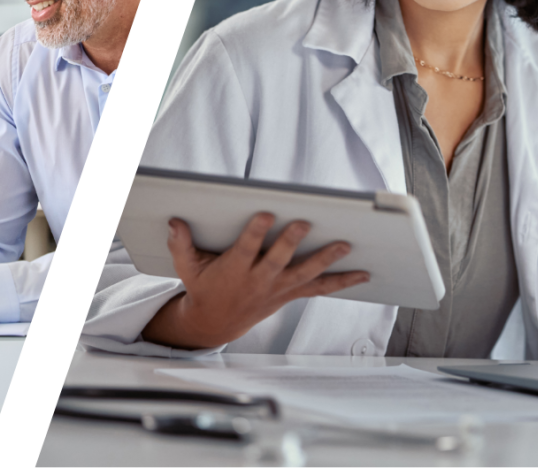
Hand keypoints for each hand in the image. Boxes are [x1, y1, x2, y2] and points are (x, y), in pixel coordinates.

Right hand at [142, 213, 368, 349]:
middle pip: (278, 262)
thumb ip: (181, 245)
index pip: (246, 250)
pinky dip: (341, 282)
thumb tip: (175, 222)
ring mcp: (277, 290)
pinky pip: (319, 289)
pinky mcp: (289, 295)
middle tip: (304, 223)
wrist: (215, 323)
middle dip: (291, 243)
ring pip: (305, 275)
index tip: (265, 214)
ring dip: (326, 260)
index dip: (255, 233)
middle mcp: (259, 281)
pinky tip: (362, 274)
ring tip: (345, 245)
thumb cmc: (204, 289)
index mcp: (234, 271)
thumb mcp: (187, 268)